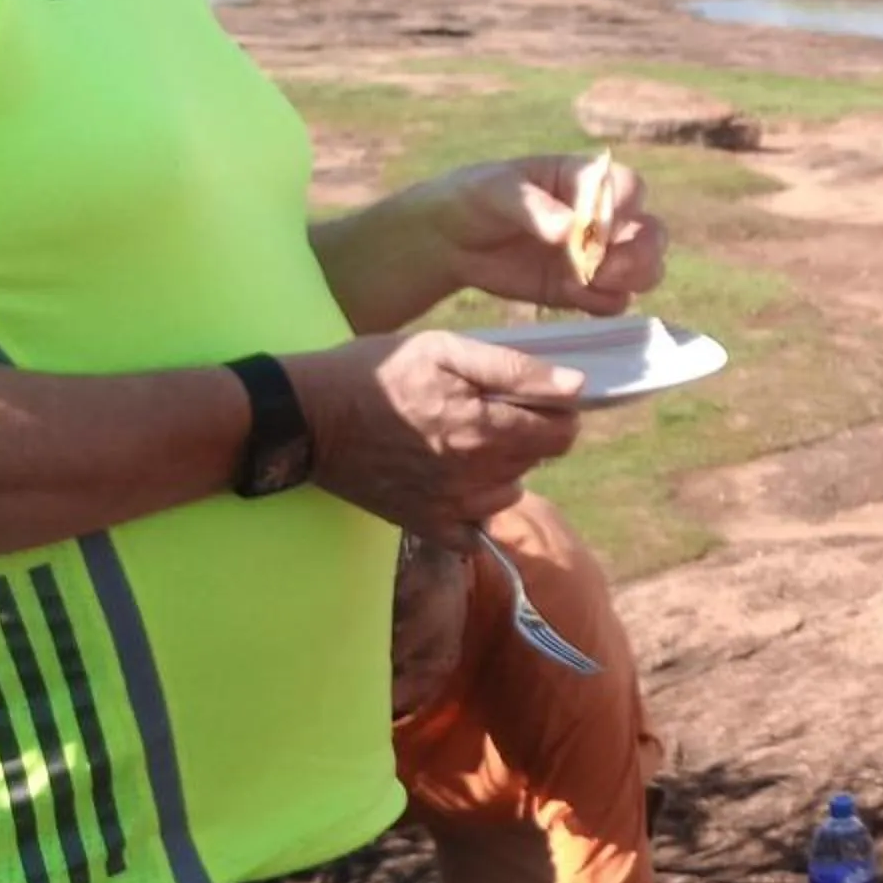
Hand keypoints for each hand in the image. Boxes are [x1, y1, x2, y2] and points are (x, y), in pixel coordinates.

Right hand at [283, 331, 583, 540]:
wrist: (306, 418)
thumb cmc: (376, 373)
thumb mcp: (445, 350)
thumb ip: (515, 371)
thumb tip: (576, 388)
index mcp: (486, 428)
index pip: (562, 433)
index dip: (557, 412)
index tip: (532, 398)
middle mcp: (476, 475)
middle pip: (537, 460)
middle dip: (526, 433)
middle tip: (486, 411)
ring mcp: (451, 508)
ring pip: (509, 492)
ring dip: (502, 469)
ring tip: (463, 442)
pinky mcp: (426, 526)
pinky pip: (474, 532)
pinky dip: (472, 511)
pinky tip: (450, 482)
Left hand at [419, 154, 669, 315]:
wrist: (447, 240)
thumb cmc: (475, 198)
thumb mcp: (497, 191)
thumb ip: (536, 207)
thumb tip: (571, 229)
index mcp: (586, 180)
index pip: (629, 188)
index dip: (623, 208)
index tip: (597, 226)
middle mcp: (603, 217)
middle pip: (651, 233)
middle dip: (639, 253)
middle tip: (605, 268)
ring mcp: (597, 256)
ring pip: (645, 269)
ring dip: (630, 279)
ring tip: (590, 283)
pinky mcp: (584, 289)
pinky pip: (615, 301)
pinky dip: (603, 302)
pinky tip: (572, 295)